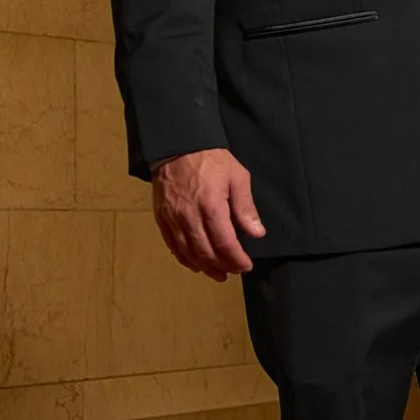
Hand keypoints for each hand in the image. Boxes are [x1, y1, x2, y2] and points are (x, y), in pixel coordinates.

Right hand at [152, 147, 265, 276]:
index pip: (225, 243)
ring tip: (218, 274)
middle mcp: (189, 216)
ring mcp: (173, 219)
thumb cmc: (210, 159)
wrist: (178, 145)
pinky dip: (185, 259)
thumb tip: (257, 232)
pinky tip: (196, 264)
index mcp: (211, 206)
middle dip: (223, 267)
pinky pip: (173, 246)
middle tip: (235, 271)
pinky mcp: (162, 218)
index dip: (236, 259)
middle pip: (206, 253)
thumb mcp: (237, 177)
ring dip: (205, 268)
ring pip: (188, 253)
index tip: (246, 266)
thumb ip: (245, 207)